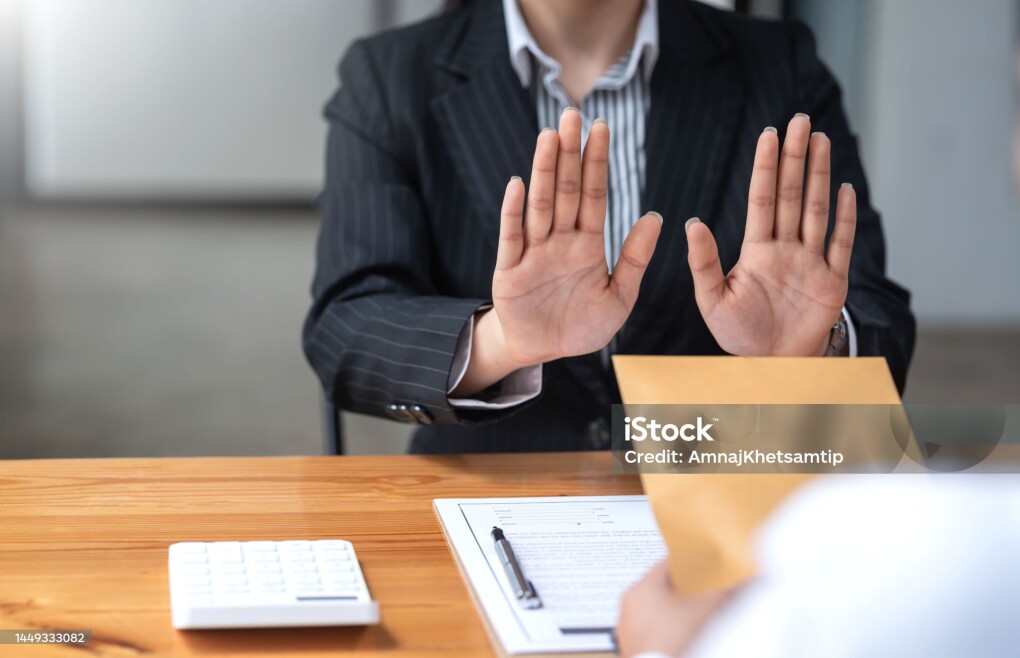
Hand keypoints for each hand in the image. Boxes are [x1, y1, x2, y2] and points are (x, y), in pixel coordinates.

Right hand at [453, 108, 661, 395]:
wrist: (545, 352)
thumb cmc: (583, 325)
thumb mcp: (619, 296)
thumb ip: (634, 259)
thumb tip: (656, 218)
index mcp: (587, 244)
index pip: (594, 195)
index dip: (596, 162)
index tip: (601, 128)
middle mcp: (559, 241)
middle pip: (566, 190)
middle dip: (569, 154)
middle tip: (571, 115)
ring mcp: (533, 253)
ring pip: (540, 205)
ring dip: (544, 171)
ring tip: (548, 137)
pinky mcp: (510, 272)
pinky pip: (512, 238)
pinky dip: (514, 212)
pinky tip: (518, 184)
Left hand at [617, 561, 734, 657]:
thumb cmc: (675, 641)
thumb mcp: (706, 612)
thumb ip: (727, 592)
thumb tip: (748, 580)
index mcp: (641, 589)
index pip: (666, 565)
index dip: (689, 563)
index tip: (706, 564)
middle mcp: (629, 607)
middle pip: (661, 589)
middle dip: (685, 590)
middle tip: (706, 589)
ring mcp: (629, 630)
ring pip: (656, 612)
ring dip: (676, 612)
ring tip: (698, 614)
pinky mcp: (633, 649)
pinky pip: (653, 632)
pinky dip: (668, 630)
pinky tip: (685, 636)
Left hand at [686, 114, 856, 356]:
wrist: (771, 366)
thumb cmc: (739, 335)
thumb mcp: (713, 300)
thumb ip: (704, 262)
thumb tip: (692, 222)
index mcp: (756, 251)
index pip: (761, 199)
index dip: (766, 166)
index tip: (769, 133)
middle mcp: (785, 249)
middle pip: (791, 195)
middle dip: (796, 158)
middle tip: (800, 120)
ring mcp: (811, 262)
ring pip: (816, 210)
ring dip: (820, 175)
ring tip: (821, 139)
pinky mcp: (833, 281)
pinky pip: (841, 244)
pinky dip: (844, 218)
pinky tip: (845, 188)